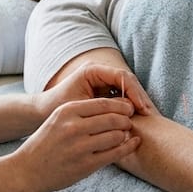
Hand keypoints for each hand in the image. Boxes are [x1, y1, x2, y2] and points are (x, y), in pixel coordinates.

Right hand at [11, 99, 139, 191]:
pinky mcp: (86, 165)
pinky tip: (133, 143)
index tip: (127, 108)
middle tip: (130, 121)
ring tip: (127, 134)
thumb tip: (115, 106)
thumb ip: (81, 112)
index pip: (103, 103)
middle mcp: (74, 127)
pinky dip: (128, 147)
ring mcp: (80, 147)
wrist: (26, 170)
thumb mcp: (58, 119)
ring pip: (116, 135)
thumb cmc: (45, 143)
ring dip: (126, 134)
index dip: (120, 105)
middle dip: (126, 119)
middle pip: (113, 118)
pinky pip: (115, 153)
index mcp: (67, 111)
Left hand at [39, 61, 154, 118]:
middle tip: (150, 114)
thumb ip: (103, 107)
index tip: (142, 109)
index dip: (135, 92)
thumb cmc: (56, 108)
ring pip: (127, 90)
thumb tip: (128, 110)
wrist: (42, 112)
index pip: (122, 77)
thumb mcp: (80, 108)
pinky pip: (121, 97)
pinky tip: (136, 121)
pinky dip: (130, 108)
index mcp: (92, 70)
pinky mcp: (104, 92)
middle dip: (140, 98)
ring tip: (147, 118)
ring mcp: (102, 81)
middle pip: (128, 82)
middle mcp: (99, 72)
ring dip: (137, 103)